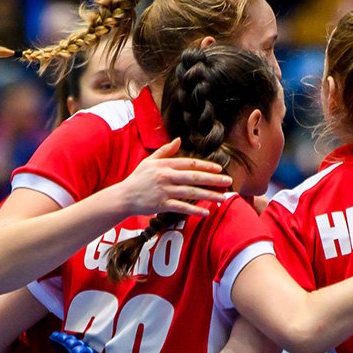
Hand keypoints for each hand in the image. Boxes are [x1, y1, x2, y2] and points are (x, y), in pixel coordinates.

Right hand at [108, 138, 232, 216]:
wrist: (124, 196)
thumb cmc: (138, 178)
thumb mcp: (149, 161)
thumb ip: (165, 151)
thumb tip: (178, 140)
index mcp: (165, 164)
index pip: (190, 163)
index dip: (206, 166)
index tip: (220, 169)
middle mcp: (166, 176)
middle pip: (194, 177)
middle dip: (213, 180)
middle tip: (229, 181)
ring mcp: (164, 191)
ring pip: (191, 193)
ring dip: (208, 195)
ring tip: (223, 197)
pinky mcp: (161, 204)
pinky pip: (181, 207)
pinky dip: (194, 210)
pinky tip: (206, 212)